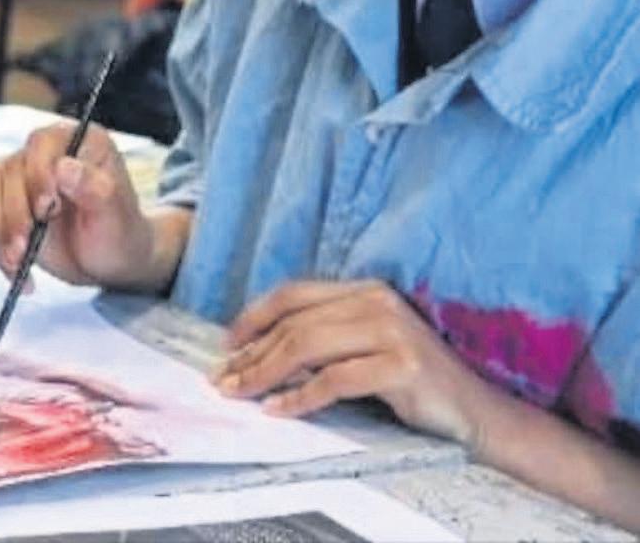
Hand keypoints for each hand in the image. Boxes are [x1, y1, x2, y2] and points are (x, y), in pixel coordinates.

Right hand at [0, 120, 174, 291]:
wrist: (108, 260)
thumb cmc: (119, 232)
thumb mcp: (116, 216)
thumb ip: (95, 189)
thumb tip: (64, 166)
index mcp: (82, 140)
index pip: (44, 142)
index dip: (38, 174)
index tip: (46, 210)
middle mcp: (49, 150)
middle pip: (12, 167)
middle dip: (15, 212)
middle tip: (26, 247)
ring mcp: (25, 173)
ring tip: (18, 261)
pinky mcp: (8, 198)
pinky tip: (15, 269)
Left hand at [213, 279, 488, 444]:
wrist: (474, 410)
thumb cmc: (414, 380)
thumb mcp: (367, 346)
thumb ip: (327, 337)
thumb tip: (263, 352)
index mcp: (365, 289)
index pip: (295, 293)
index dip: (255, 316)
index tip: (227, 343)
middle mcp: (376, 301)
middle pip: (296, 323)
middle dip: (252, 353)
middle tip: (224, 380)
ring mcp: (391, 331)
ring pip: (308, 346)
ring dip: (266, 373)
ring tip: (241, 394)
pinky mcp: (401, 366)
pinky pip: (335, 380)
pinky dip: (301, 397)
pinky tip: (280, 410)